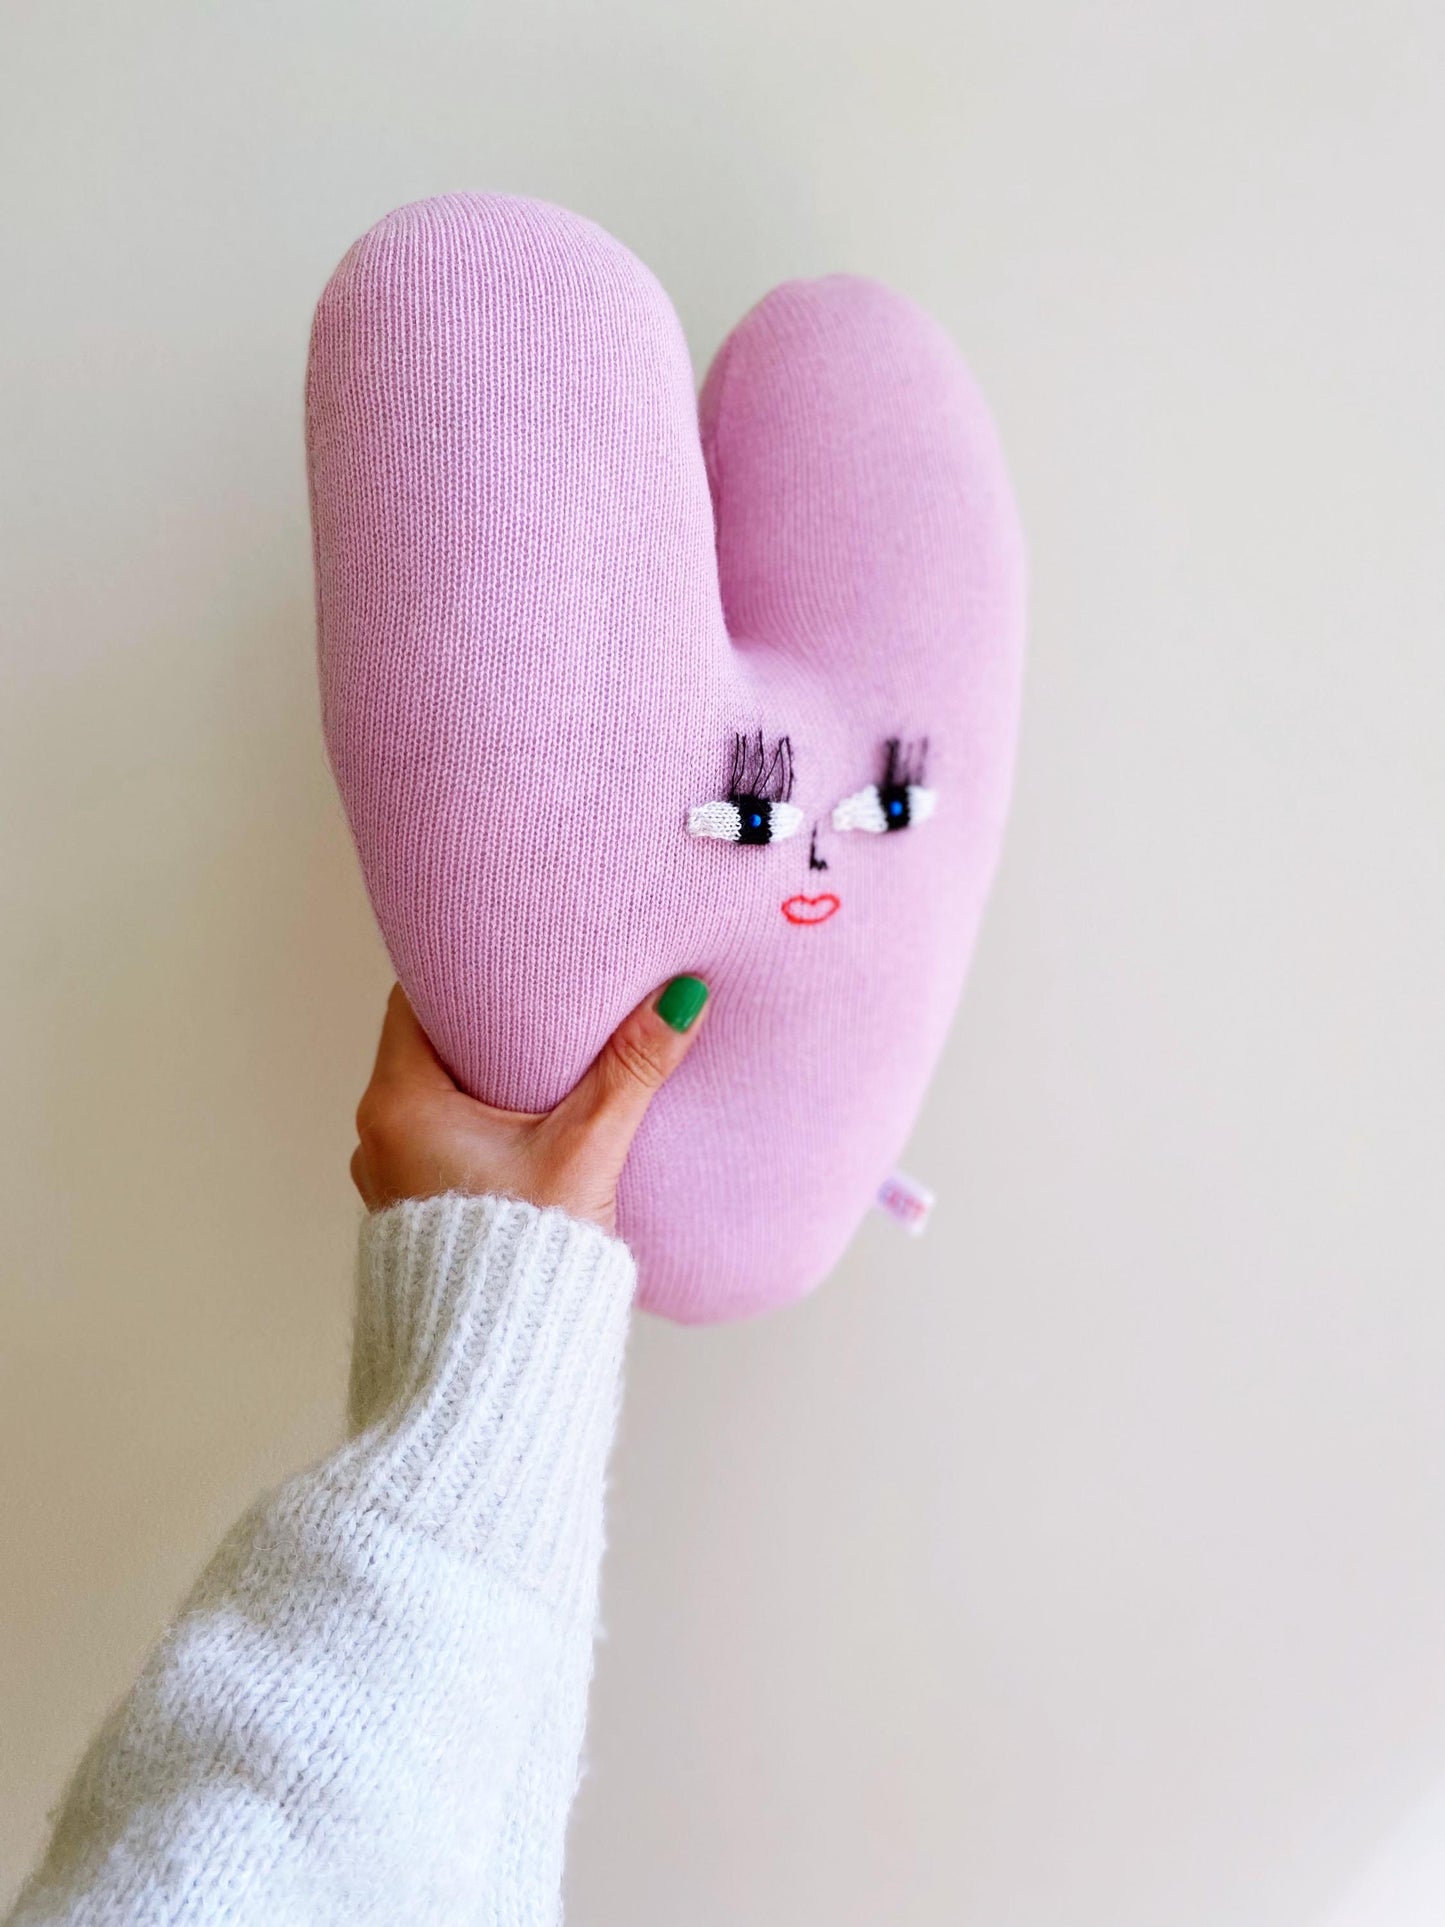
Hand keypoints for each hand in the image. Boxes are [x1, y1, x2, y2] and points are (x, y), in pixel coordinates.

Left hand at [349, 976, 710, 1233]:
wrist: (492, 1368)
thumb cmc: (524, 1261)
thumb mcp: (586, 1150)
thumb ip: (631, 1069)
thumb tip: (682, 999)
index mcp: (400, 1103)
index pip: (416, 999)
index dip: (462, 972)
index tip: (508, 956)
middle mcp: (376, 1136)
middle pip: (425, 1047)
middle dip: (480, 1026)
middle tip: (536, 1002)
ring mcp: (388, 1179)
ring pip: (430, 1099)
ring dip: (476, 1083)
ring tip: (536, 1064)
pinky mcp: (409, 1215)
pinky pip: (434, 1146)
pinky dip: (471, 1128)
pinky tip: (520, 1130)